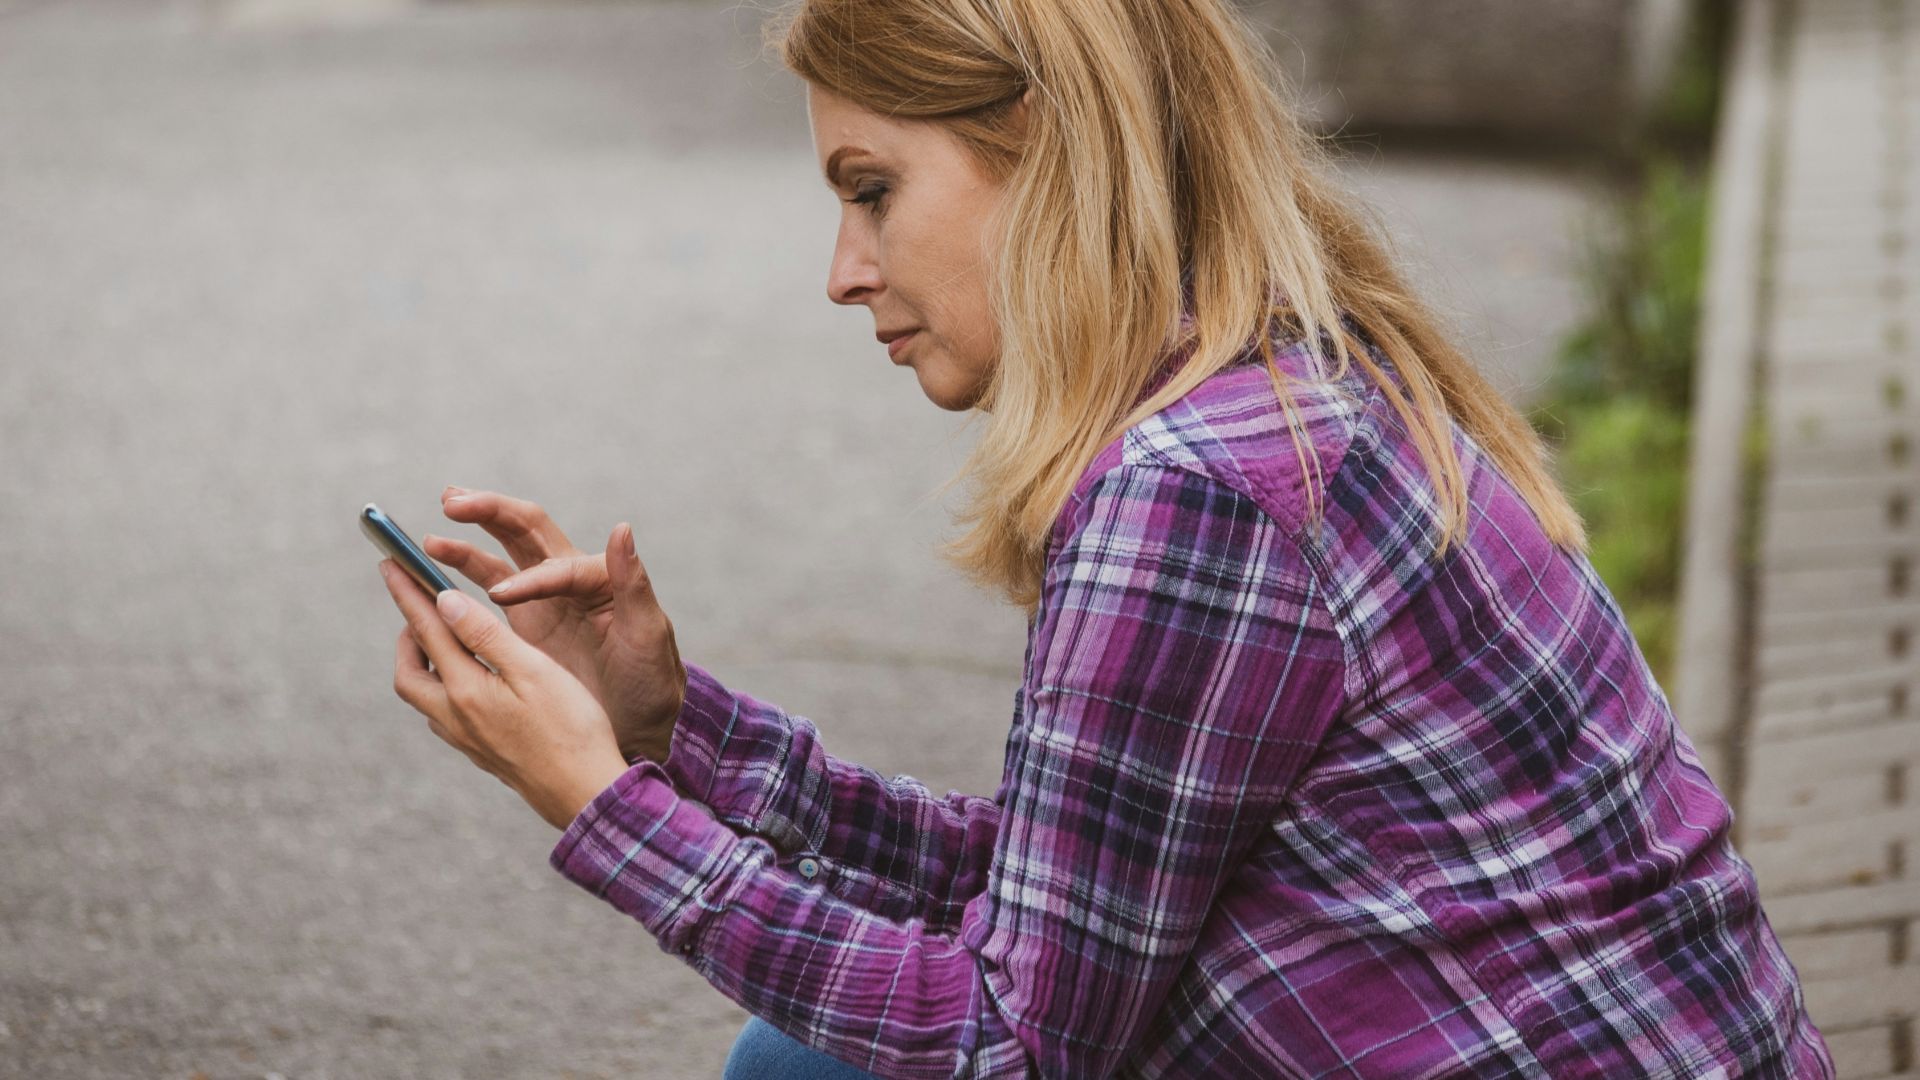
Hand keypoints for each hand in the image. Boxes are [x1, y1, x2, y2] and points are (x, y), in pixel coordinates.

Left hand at [379, 559, 629, 828]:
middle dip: (408, 633)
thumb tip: (443, 601)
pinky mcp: (479, 751)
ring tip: (444, 638)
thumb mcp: (534, 670)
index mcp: (466, 690)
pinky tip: (468, 680)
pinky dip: (442, 685)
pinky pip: (442, 713)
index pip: (427, 629)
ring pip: (424, 694)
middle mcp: (455, 716)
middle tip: (420, 605)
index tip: (390, 561)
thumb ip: (486, 634)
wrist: (585, 794)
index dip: (407, 592)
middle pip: (409, 671)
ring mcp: (465, 739)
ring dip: (423, 661)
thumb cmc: (572, 728)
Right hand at [421, 487, 685, 763]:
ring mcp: (543, 600)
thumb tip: (621, 528)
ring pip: (499, 559)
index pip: (557, 565)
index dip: (529, 578)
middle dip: (489, 513)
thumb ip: (633, 583)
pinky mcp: (525, 624)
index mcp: (598, 579)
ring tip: (431, 541)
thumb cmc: (651, 679)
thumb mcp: (648, 633)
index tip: (501, 596)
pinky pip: (488, 591)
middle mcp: (568, 579)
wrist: (642, 723)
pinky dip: (460, 580)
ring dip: (465, 546)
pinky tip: (432, 577)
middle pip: (524, 531)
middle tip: (452, 503)